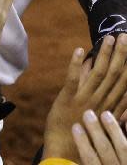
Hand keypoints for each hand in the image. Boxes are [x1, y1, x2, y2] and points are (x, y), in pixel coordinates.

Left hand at [44, 36, 126, 158]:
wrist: (66, 151)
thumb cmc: (82, 131)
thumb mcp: (99, 114)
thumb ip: (99, 91)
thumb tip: (98, 68)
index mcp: (111, 107)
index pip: (125, 83)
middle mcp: (102, 102)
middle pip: (115, 75)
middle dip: (121, 55)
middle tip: (124, 36)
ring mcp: (85, 100)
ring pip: (99, 74)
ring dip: (104, 55)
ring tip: (109, 39)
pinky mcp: (68, 99)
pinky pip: (73, 79)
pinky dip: (77, 64)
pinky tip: (80, 50)